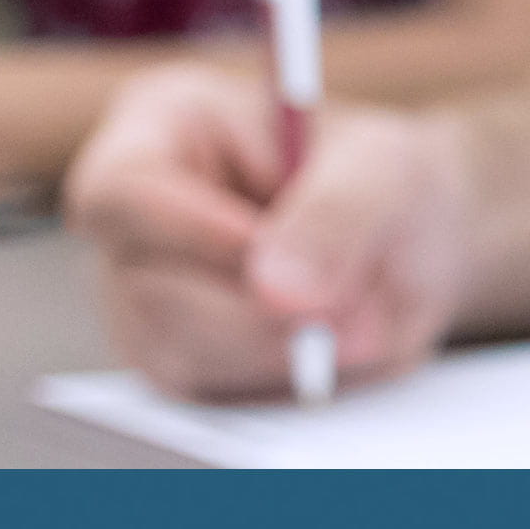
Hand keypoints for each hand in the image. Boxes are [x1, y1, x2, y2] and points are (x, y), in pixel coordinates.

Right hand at [61, 62, 473, 399]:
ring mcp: (141, 301)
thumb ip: (340, 213)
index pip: (122, 190)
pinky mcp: (176, 363)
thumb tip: (280, 289)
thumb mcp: (387, 168)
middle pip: (150, 290)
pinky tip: (340, 342)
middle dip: (265, 313)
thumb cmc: (384, 177)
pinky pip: (218, 397)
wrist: (407, 241)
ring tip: (367, 316)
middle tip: (355, 312)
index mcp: (159, 130)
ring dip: (288, 350)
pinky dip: (292, 379)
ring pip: (182, 356)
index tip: (275, 263)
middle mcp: (131, 223)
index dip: (190, 233)